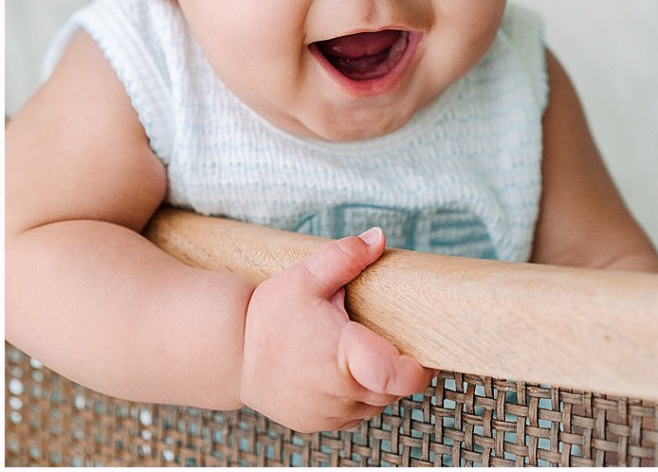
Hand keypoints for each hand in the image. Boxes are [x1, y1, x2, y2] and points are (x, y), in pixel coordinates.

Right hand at [239, 227, 432, 430]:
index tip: (420, 347)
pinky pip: (354, 415)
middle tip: (379, 333)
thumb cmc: (270, 314)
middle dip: (395, 364)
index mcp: (343, 357)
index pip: (400, 377)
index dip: (419, 366)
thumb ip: (345, 256)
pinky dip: (357, 395)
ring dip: (377, 381)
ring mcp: (327, 415)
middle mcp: (338, 395)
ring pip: (376, 404)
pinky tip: (343, 370)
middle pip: (393, 389)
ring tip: (358, 350)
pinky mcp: (316, 424)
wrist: (231, 353)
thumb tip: (378, 238)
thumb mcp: (306, 276)